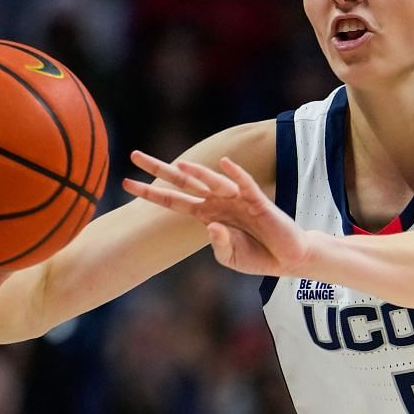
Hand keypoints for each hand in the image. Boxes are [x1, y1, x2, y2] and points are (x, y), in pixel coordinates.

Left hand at [123, 151, 309, 277]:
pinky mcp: (258, 202)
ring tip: (181, 166)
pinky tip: (224, 164)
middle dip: (159, 169)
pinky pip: (244, 184)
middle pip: (184, 183)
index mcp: (207, 215)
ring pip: (212, 182)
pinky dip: (235, 174)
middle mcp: (218, 203)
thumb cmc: (257, 257)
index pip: (173, 200)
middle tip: (135, 155)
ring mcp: (237, 200)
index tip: (126, 184)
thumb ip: (219, 244)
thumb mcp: (229, 257)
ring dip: (198, 173)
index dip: (150, 192)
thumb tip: (212, 226)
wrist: (287, 259)